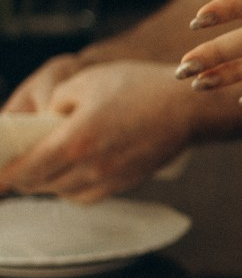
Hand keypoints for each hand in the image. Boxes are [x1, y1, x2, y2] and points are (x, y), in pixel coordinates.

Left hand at [0, 61, 196, 200]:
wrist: (187, 106)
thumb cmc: (138, 87)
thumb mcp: (86, 81)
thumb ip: (55, 104)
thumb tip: (42, 122)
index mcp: (75, 139)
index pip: (26, 168)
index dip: (3, 176)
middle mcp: (90, 166)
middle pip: (40, 185)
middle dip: (22, 178)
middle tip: (13, 167)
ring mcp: (109, 179)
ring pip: (62, 193)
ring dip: (47, 183)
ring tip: (43, 167)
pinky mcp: (125, 184)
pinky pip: (86, 195)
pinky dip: (71, 188)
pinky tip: (72, 172)